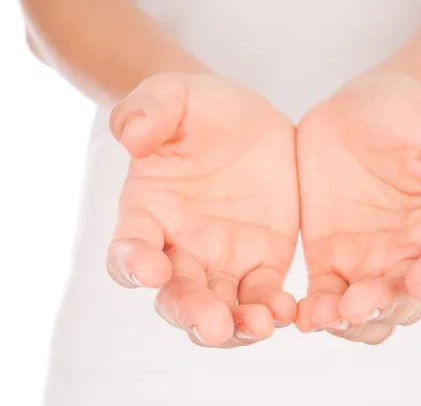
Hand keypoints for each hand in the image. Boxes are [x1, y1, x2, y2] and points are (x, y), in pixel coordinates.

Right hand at [106, 73, 298, 347]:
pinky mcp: (263, 262)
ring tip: (260, 327)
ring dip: (237, 326)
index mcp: (147, 213)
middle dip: (191, 312)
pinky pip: (265, 296)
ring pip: (222, 308)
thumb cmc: (198, 108)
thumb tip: (129, 136)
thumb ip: (147, 110)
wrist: (246, 120)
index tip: (150, 268)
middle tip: (213, 324)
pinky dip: (273, 310)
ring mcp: (223, 260)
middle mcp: (180, 247)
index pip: (128, 248)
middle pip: (176, 295)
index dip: (133, 262)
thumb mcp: (173, 95)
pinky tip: (290, 312)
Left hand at [295, 74, 420, 343]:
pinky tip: (302, 314)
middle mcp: (412, 253)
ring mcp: (370, 262)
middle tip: (360, 304)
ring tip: (326, 314)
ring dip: (351, 321)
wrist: (355, 109)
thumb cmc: (409, 111)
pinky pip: (327, 298)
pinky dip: (318, 312)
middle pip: (408, 301)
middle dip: (387, 307)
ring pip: (368, 312)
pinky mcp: (331, 261)